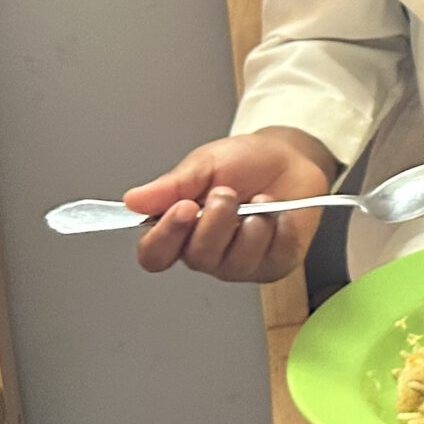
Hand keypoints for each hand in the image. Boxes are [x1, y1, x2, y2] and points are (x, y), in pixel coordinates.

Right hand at [124, 127, 334, 282]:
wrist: (289, 158)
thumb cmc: (245, 163)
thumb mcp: (205, 164)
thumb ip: (172, 186)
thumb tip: (133, 200)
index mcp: (180, 229)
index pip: (155, 254)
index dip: (165, 236)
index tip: (184, 207)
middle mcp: (207, 253)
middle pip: (196, 259)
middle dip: (215, 221)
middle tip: (227, 192)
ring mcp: (241, 263)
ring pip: (235, 262)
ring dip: (250, 223)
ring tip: (260, 199)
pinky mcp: (274, 264)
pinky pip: (275, 256)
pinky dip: (281, 227)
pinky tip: (281, 211)